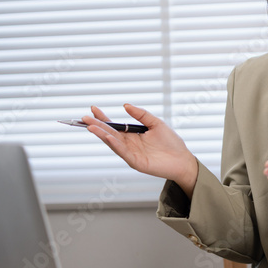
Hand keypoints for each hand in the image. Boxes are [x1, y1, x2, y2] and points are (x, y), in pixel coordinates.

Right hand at [83, 104, 197, 194]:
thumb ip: (141, 115)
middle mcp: (129, 144)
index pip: (114, 126)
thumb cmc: (171, 143)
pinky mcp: (136, 162)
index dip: (103, 118)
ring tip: (91, 127)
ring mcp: (131, 154)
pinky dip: (115, 145)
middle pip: (110, 133)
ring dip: (102, 135)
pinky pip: (123, 152)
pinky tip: (108, 137)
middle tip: (84, 118)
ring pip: (113, 143)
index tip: (93, 108)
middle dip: (97, 125)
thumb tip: (125, 105)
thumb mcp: (156, 123)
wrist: (183, 160)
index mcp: (133, 135)